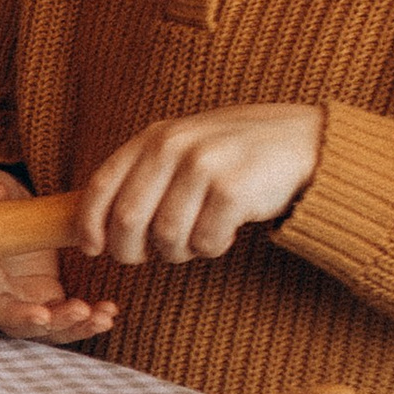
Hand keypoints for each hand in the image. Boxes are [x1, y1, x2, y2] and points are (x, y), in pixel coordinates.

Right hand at [0, 165, 117, 340]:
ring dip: (77, 326)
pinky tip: (108, 310)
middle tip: (81, 311)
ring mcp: (24, 301)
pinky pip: (66, 316)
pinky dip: (88, 318)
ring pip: (50, 328)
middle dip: (55, 323)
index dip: (14, 316)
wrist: (1, 207)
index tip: (41, 315)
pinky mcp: (46, 297)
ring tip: (103, 317)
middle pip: (24, 326)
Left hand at [74, 105, 325, 265]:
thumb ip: (143, 176)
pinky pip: (204, 242)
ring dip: (178, 251)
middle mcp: (173, 146)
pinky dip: (211, 247)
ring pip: (166, 237)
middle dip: (131, 250)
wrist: (304, 142)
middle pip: (128, 220)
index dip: (89, 224)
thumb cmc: (235, 154)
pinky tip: (225, 232)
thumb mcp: (183, 148)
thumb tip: (92, 229)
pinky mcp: (232, 190)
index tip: (92, 249)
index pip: (102, 186)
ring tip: (196, 238)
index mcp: (153, 138)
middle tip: (149, 255)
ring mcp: (203, 166)